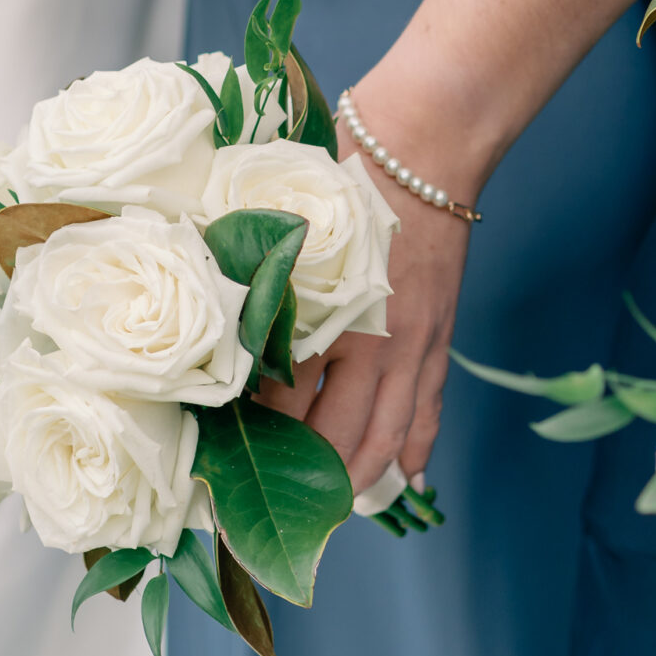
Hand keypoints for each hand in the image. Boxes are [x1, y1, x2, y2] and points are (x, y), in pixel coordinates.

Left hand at [259, 79, 476, 493]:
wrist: (421, 142)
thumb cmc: (337, 169)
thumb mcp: (280, 217)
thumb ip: (254, 277)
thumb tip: (221, 331)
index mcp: (319, 309)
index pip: (277, 397)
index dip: (247, 436)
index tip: (217, 463)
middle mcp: (368, 338)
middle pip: (335, 434)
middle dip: (302, 481)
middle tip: (268, 512)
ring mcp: (412, 343)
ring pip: (385, 435)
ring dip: (357, 479)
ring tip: (329, 513)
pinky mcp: (438, 335)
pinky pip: (430, 408)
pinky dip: (417, 448)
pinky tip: (406, 481)